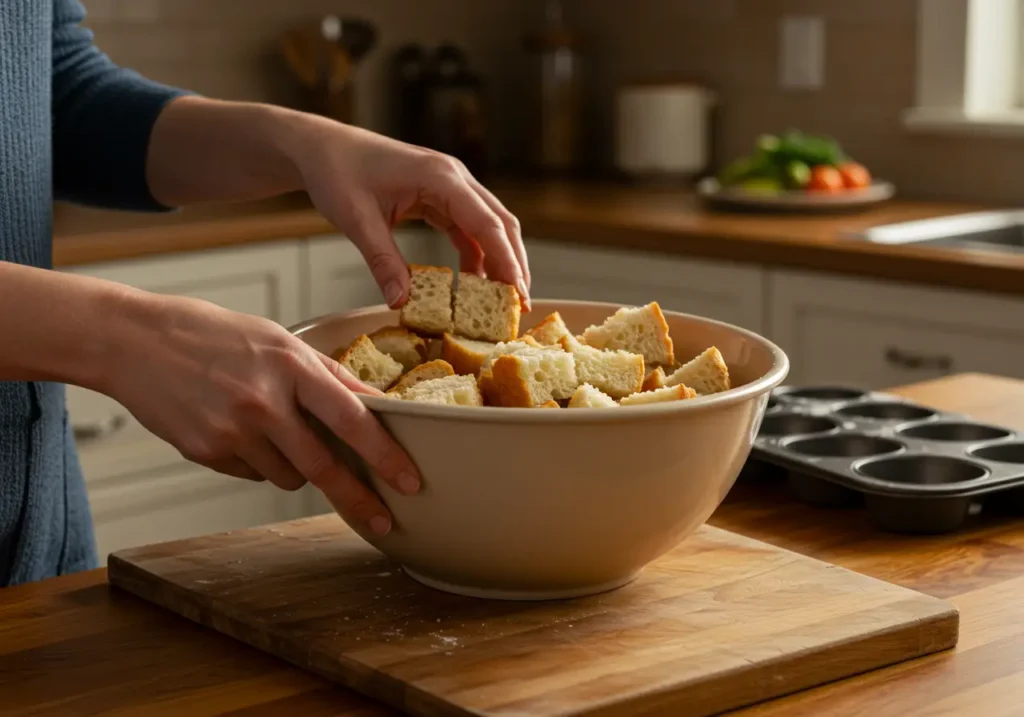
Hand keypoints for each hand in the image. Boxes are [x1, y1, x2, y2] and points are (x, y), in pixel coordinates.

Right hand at [102, 292, 418, 536]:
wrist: (134, 341)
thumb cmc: (212, 334)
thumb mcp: (277, 339)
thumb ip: (326, 374)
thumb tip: (374, 404)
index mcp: (290, 365)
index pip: (352, 417)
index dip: (385, 454)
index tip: (410, 480)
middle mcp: (263, 403)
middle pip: (324, 466)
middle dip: (359, 499)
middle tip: (384, 520)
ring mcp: (233, 432)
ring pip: (289, 477)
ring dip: (296, 467)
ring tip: (270, 429)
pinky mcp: (207, 453)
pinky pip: (252, 474)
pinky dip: (257, 462)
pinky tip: (236, 429)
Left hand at [286, 118, 530, 309]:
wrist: (322, 147)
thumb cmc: (337, 173)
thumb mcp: (357, 219)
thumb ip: (383, 261)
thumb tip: (400, 303)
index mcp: (440, 176)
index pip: (487, 223)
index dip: (507, 261)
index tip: (518, 294)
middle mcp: (454, 177)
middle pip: (500, 223)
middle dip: (515, 264)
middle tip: (521, 305)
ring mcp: (450, 186)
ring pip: (490, 226)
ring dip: (500, 260)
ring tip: (504, 299)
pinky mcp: (441, 196)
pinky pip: (468, 227)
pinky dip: (477, 254)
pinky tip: (475, 281)